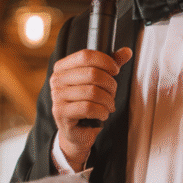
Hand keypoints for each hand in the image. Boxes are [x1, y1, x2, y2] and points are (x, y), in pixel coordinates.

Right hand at [50, 47, 130, 170]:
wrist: (77, 131)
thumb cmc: (88, 102)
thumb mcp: (99, 81)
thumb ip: (111, 65)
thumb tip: (127, 51)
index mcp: (63, 67)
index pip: (85, 55)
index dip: (105, 61)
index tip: (115, 71)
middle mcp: (56, 79)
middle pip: (92, 73)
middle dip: (110, 85)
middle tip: (112, 94)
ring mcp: (56, 96)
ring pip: (93, 92)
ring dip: (108, 101)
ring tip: (108, 106)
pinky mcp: (60, 113)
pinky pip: (89, 108)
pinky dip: (102, 112)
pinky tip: (102, 114)